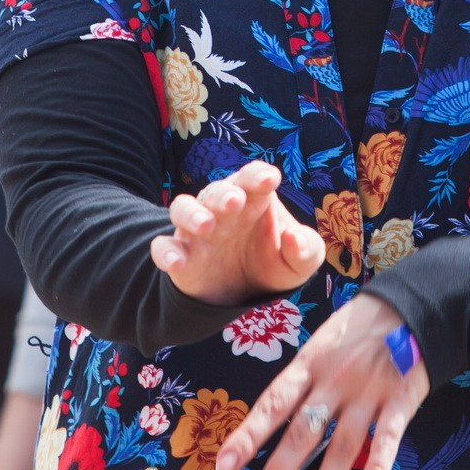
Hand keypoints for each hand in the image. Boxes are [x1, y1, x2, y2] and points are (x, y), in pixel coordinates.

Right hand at [149, 160, 321, 307]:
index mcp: (254, 199)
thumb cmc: (275, 263)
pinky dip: (165, 251)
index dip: (258, 175)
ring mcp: (197, 231)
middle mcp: (222, 209)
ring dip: (192, 213)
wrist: (245, 294)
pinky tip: (175, 261)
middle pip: (216, 190)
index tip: (269, 179)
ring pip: (183, 208)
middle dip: (224, 193)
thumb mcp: (301, 262)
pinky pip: (164, 246)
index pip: (252, 178)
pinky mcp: (180, 255)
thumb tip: (293, 238)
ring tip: (205, 225)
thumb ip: (306, 249)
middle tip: (234, 202)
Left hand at [215, 293, 429, 469]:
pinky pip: (386, 441)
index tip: (223, 468)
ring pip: (341, 447)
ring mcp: (368, 393)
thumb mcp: (321, 343)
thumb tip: (271, 420)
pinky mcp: (401, 401)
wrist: (413, 304)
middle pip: (301, 434)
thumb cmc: (359, 328)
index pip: (272, 405)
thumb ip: (302, 381)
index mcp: (308, 365)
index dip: (248, 437)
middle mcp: (333, 382)